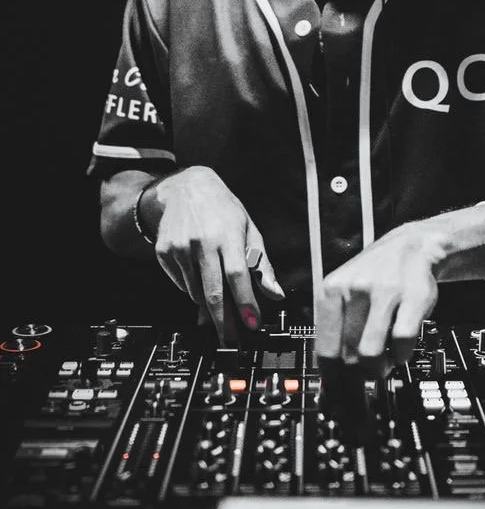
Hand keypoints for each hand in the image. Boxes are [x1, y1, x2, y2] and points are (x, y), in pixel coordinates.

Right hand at [149, 166, 283, 342]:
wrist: (186, 188)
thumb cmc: (222, 209)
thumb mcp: (248, 229)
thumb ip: (261, 264)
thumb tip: (275, 293)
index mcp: (227, 233)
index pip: (237, 275)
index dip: (245, 302)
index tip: (251, 323)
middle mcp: (202, 241)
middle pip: (213, 291)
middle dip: (224, 320)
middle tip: (231, 339)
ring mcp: (180, 247)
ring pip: (196, 292)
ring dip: (208, 306)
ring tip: (219, 311)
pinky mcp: (164, 252)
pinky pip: (181, 284)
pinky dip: (192, 290)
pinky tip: (200, 281)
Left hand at [315, 226, 441, 373]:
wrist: (412, 246)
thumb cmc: (375, 276)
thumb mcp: (345, 292)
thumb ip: (335, 330)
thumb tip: (330, 380)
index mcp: (332, 290)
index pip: (324, 350)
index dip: (332, 380)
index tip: (338, 393)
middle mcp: (355, 288)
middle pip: (347, 357)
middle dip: (357, 379)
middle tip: (364, 380)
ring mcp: (385, 292)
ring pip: (371, 354)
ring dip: (378, 369)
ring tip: (382, 365)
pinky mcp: (413, 297)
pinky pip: (402, 343)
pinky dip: (401, 356)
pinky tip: (400, 350)